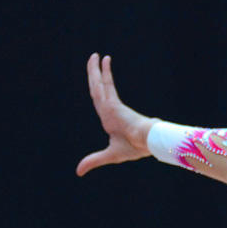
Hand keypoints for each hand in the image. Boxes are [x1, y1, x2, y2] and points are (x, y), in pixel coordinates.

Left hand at [76, 53, 153, 175]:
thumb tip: (78, 171)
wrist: (148, 143)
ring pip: (99, 84)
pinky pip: (108, 84)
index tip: (97, 77)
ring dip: (96, 70)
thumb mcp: (110, 155)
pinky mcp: (114, 103)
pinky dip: (105, 72)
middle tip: (94, 58)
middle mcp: (108, 109)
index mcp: (109, 118)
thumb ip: (94, 160)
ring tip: (95, 56)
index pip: (99, 99)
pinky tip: (104, 60)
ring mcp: (111, 105)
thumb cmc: (135, 148)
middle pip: (97, 88)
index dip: (97, 87)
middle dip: (94, 74)